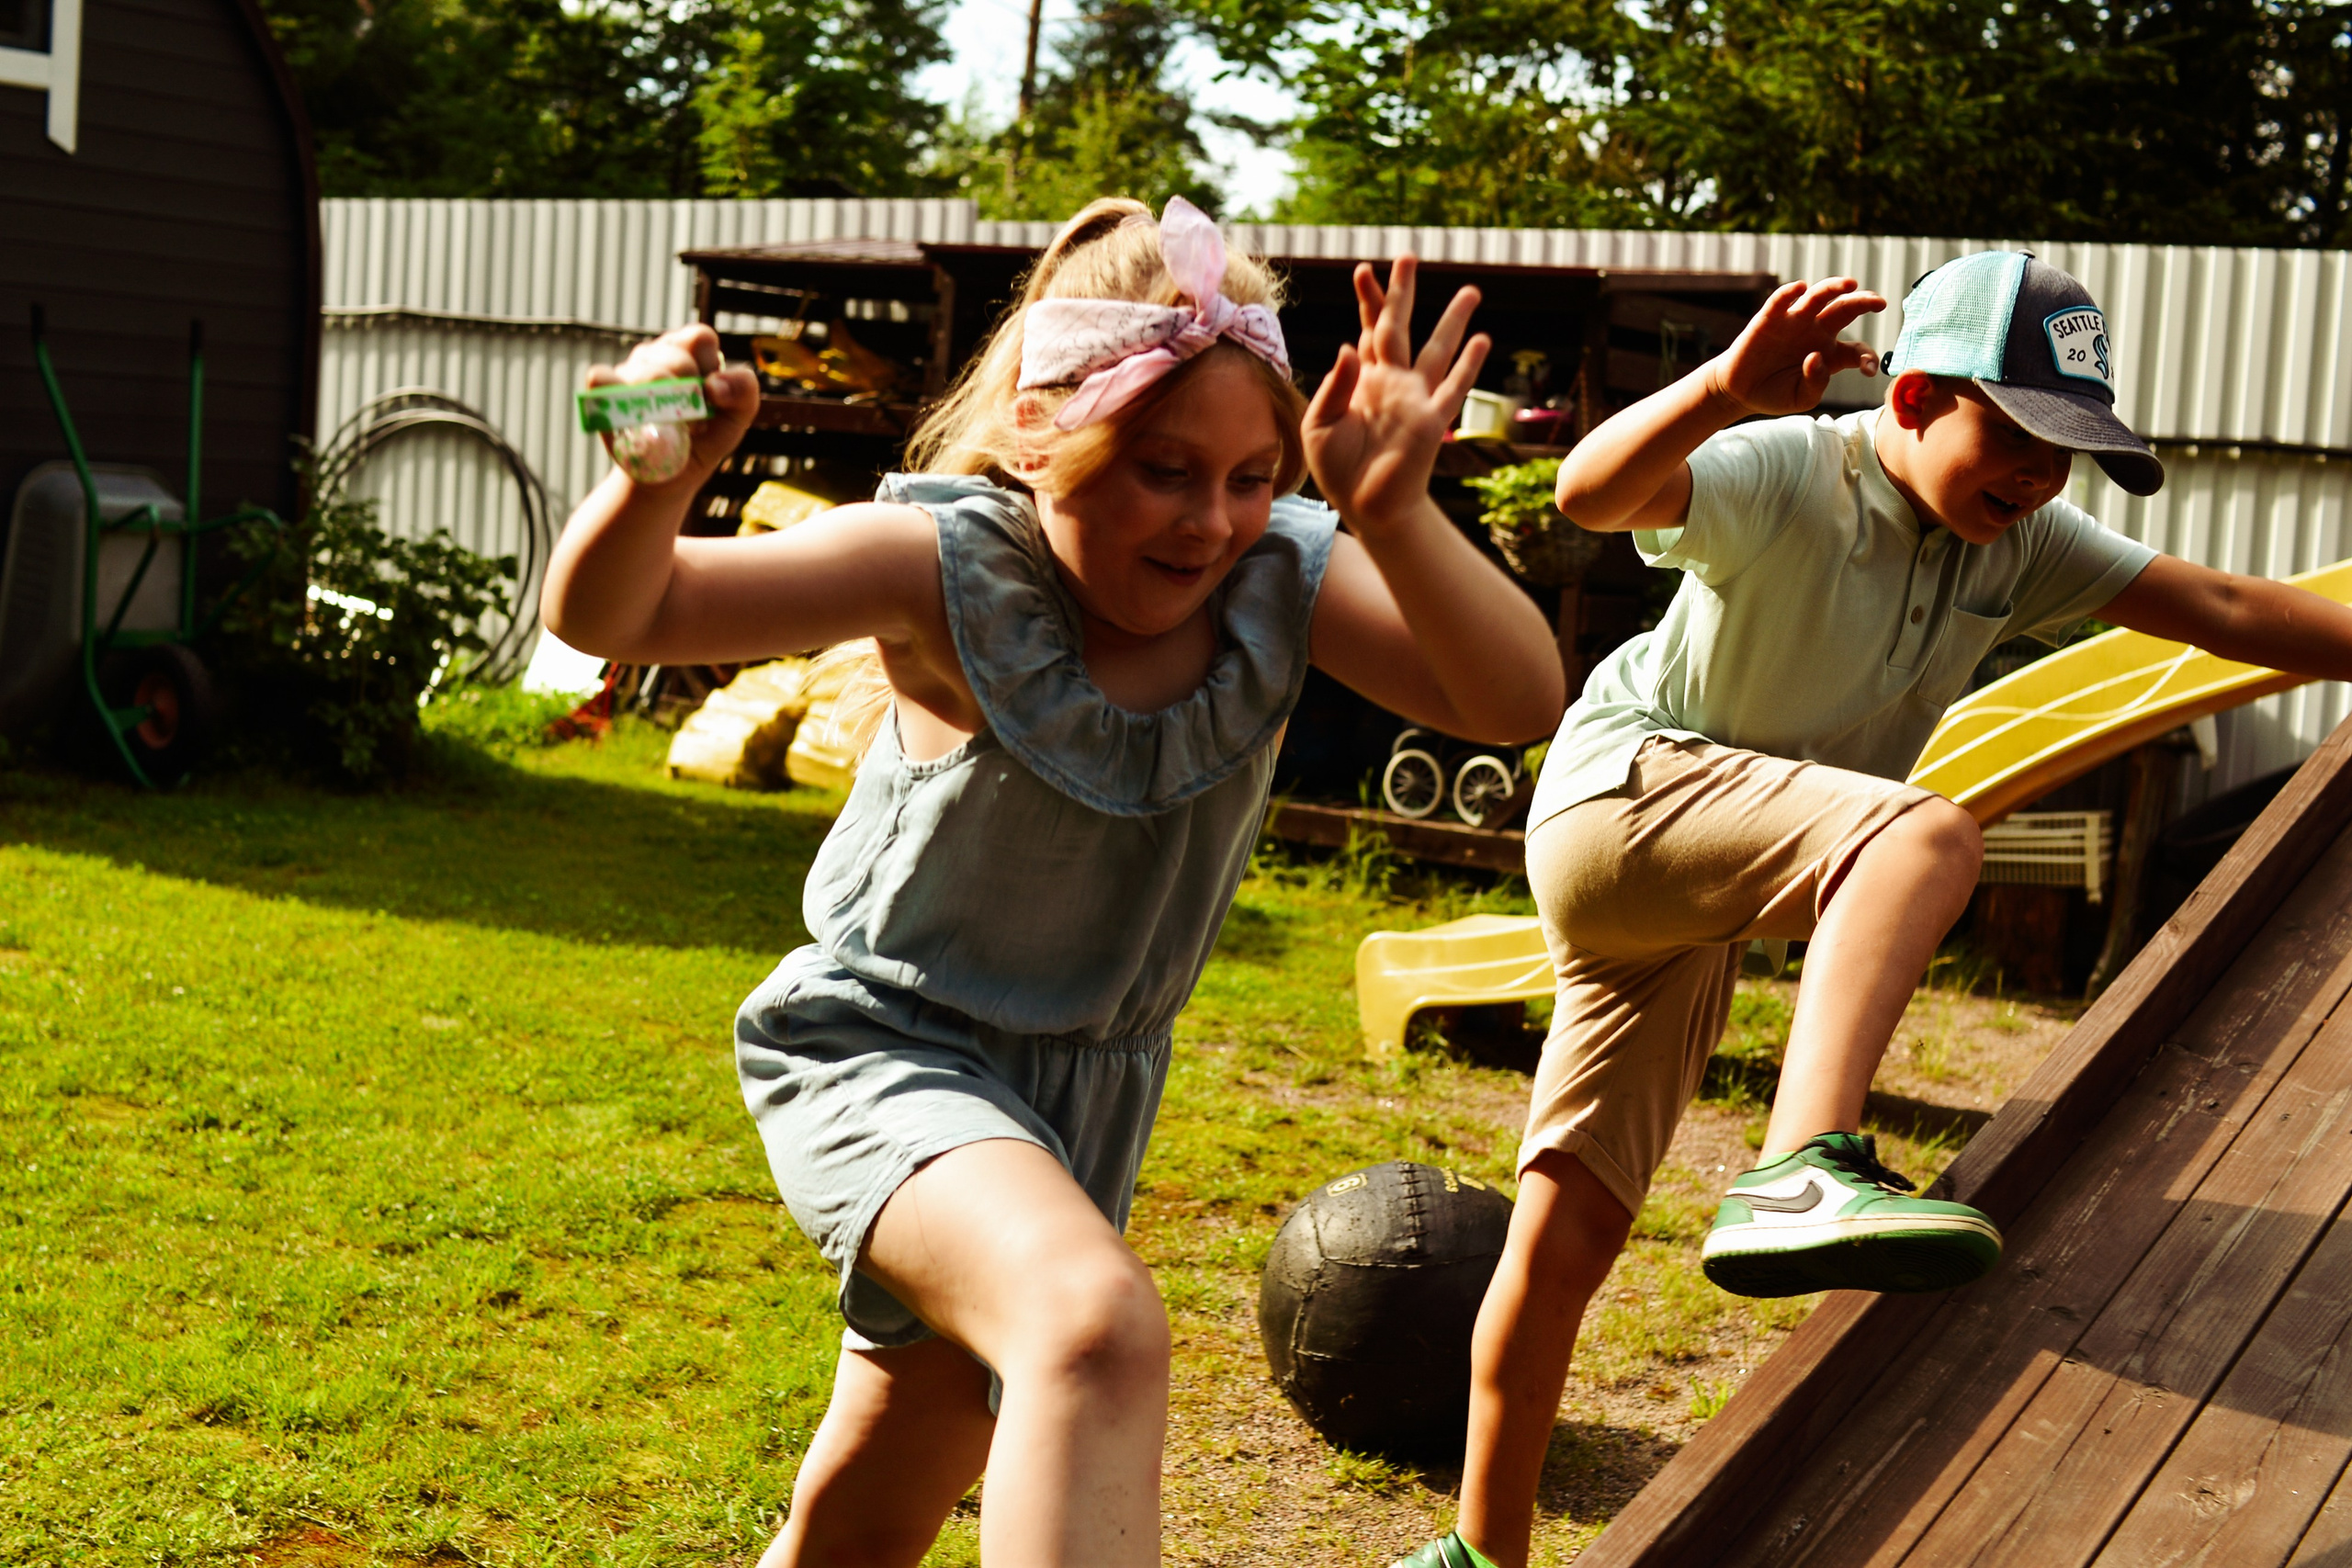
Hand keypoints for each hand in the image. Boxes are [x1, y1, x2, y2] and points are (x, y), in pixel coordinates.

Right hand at [583, 323, 759, 485]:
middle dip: (687, 393)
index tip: (708, 396)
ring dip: (660, 406)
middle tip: (689, 421)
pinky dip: (614, 395)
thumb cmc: (705, 439)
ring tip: (667, 427)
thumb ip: (743, 392)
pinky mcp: (604, 390)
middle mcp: (661, 355)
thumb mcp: (737, 418)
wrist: (671, 476)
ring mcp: (630, 370)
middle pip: (675, 357)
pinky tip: (630, 418)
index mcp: (693, 354)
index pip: (699, 337)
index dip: (705, 365)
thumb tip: (713, 384)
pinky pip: (601, 378)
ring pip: (643, 370)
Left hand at [1304, 256, 1489, 535]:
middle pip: (1400, 326)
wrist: (1364, 506)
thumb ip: (1334, 386)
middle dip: (1404, 293)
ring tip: (1471, 291)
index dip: (1367, 300)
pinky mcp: (1432, 421)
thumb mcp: (1320, 424)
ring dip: (1453, 321)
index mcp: (1363, 379)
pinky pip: (1453, 387)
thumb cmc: (1339, 468)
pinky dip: (1468, 363)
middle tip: (1408, 256)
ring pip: (1438, 350)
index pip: (1367, 329)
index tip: (1364, 269)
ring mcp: (1415, 398)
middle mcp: (1392, 381)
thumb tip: (1349, 345)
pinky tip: (1483, 339)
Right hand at [1705, 278, 1885, 417]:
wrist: (1739, 391)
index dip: (1867, 357)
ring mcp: (1794, 323)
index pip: (1857, 350)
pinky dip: (1789, 292)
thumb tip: (1816, 357)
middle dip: (1864, 302)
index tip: (1869, 371)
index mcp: (1831, 353)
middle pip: (1845, 310)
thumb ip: (1816, 383)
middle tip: (1878, 302)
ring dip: (1835, 287)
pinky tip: (1800, 287)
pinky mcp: (1769, 320)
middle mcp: (1817, 332)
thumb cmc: (1774, 393)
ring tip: (1850, 284)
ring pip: (1819, 297)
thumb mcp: (1801, 398)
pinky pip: (1781, 301)